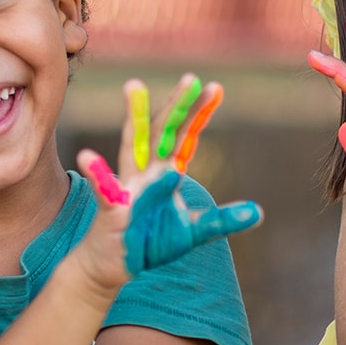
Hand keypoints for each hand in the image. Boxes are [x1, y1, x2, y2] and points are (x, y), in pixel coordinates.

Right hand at [78, 76, 260, 282]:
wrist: (111, 265)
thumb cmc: (149, 242)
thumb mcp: (192, 231)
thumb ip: (221, 219)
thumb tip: (258, 212)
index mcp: (164, 173)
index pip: (184, 138)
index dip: (199, 114)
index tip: (216, 88)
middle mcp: (145, 173)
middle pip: (161, 131)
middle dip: (176, 105)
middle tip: (191, 79)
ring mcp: (127, 188)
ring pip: (131, 146)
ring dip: (134, 117)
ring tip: (134, 87)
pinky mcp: (111, 209)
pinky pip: (104, 190)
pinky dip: (96, 173)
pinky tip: (87, 157)